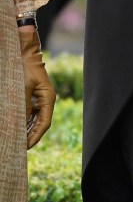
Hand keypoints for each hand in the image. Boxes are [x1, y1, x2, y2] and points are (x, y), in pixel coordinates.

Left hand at [18, 26, 55, 148]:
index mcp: (47, 98)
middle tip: (19, 148)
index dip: (35, 137)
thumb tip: (21, 125)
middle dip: (30, 136)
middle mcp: (44, 101)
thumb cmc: (24, 68)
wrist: (23, 53)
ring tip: (16, 141)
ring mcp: (38, 99)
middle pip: (39, 124)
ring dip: (26, 130)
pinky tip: (15, 128)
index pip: (44, 123)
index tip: (25, 147)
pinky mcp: (30, 97)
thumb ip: (23, 107)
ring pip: (33, 120)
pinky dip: (22, 122)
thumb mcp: (22, 88)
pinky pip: (28, 114)